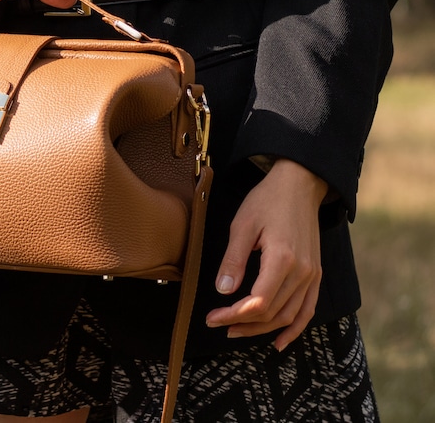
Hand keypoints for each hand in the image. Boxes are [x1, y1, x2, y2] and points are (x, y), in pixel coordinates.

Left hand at [205, 159, 327, 351]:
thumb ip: (233, 260)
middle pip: (273, 313)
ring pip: (289, 316)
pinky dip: (294, 328)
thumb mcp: (242, 225)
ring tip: (236, 331)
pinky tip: (279, 341)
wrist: (299, 185)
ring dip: (263, 329)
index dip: (233, 315)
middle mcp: (302, 272)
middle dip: (243, 324)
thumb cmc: (267, 201)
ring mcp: (312, 275)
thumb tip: (223, 291)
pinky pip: (307, 309)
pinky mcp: (315, 274)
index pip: (258, 303)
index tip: (212, 318)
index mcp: (282, 259)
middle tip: (218, 325)